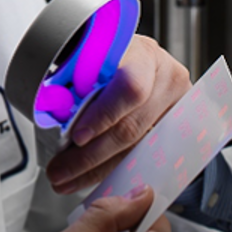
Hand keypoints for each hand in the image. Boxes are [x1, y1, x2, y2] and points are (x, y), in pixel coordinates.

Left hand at [46, 35, 190, 193]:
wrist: (133, 59)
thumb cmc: (109, 58)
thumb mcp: (93, 57)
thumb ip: (79, 81)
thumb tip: (56, 115)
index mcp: (143, 53)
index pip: (130, 88)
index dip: (104, 115)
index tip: (77, 136)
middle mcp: (165, 78)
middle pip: (132, 127)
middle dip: (91, 155)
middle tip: (60, 169)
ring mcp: (175, 104)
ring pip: (136, 148)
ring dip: (97, 168)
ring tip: (67, 178)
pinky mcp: (175, 126)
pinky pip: (142, 155)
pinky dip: (113, 168)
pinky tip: (91, 176)